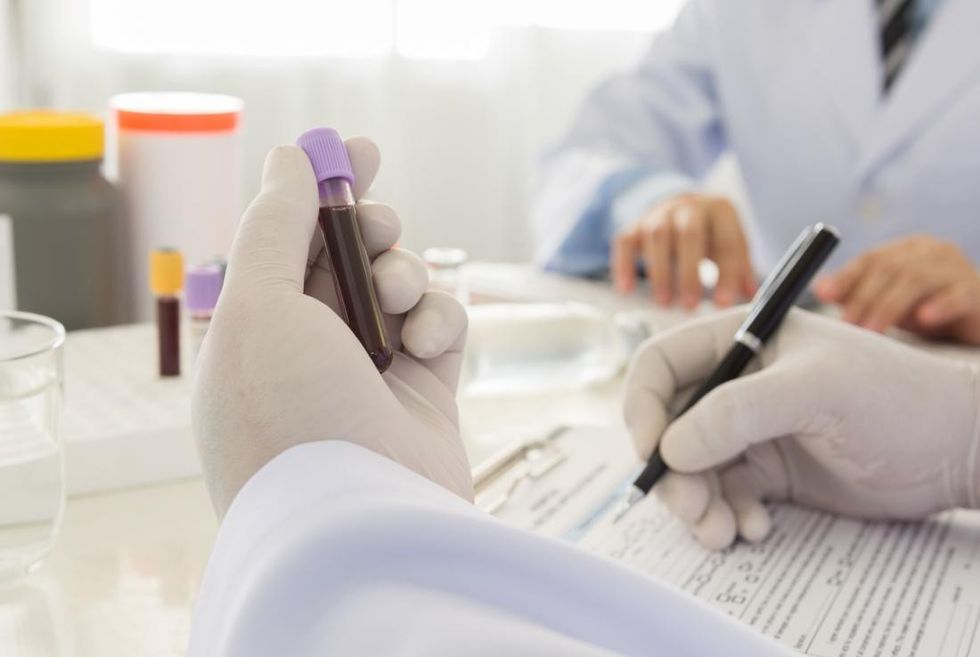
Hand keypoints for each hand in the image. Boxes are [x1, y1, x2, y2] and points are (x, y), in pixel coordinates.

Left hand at [192, 142, 471, 517]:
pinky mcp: (425, 393)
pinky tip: (427, 342)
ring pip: (399, 285)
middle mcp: (308, 351)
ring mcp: (369, 373)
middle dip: (369, 227)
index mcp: (254, 331)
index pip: (285, 242)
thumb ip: (275, 227)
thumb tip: (288, 159)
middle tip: (378, 224)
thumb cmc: (290, 416)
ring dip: (403, 273)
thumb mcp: (260, 308)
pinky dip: (440, 320)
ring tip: (397, 297)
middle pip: (346, 257)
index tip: (358, 147)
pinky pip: (441, 326)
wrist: (361, 523)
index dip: (319, 189)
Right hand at [611, 194, 755, 308]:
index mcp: (720, 210)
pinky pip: (625, 243)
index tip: (723, 304)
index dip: (727, 274)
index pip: (727, 241)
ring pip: (657, 237)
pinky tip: (626, 290)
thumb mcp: (731, 243)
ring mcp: (658, 214)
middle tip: (690, 306)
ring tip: (665, 303)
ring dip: (660, 272)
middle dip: (689, 272)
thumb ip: (741, 269)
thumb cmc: (711, 232)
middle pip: (689, 235)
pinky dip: (624, 266)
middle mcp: (689, 207)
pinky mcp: (634, 225)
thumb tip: (753, 299)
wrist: (681, 206)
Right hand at [623, 307, 979, 549]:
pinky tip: (755, 527)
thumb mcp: (815, 392)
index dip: (642, 406)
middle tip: (691, 509)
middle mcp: (737, 383)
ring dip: (696, 504)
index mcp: (741, 340)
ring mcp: (751, 430)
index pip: (661, 364)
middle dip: (671, 471)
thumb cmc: (896, 398)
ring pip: (691, 468)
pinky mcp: (769, 471)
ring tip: (722, 532)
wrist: (957, 449)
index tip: (649, 451)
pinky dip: (728, 516)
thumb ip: (737, 413)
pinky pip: (723, 495)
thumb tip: (669, 448)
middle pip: (668, 425)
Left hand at [815, 235, 979, 344]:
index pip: (871, 258)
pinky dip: (939, 305)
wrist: (977, 319)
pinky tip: (923, 319)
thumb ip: (857, 292)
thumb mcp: (889, 300)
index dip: (847, 277)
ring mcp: (957, 268)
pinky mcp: (976, 291)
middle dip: (864, 298)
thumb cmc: (930, 307)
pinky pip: (957, 296)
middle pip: (890, 269)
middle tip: (847, 324)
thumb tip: (819, 287)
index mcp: (907, 249)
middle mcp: (932, 251)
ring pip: (917, 280)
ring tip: (872, 330)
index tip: (825, 296)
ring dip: (889, 306)